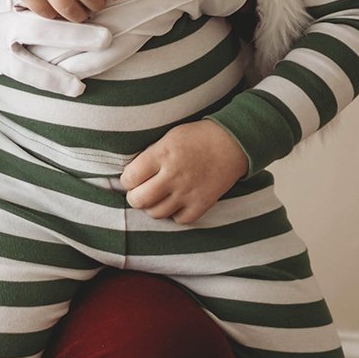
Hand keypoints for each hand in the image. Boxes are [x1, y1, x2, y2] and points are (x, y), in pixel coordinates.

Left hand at [118, 120, 249, 223]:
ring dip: (153, 207)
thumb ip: (150, 156)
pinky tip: (176, 203)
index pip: (130, 178)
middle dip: (135, 197)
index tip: (131, 179)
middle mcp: (173, 175)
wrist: (232, 142)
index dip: (126, 181)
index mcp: (162, 155)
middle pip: (139, 200)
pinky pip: (180, 220)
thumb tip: (131, 174)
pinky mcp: (202, 203)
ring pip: (156, 213)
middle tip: (140, 192)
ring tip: (157, 197)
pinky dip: (175, 214)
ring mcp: (188, 192)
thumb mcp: (168, 137)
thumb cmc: (197, 137)